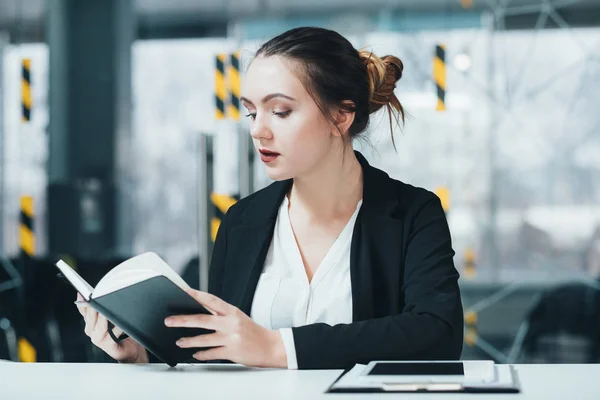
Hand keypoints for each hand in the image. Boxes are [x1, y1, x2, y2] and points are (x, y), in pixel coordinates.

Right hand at [76, 293, 148, 363]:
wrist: (128, 351)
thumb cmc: (120, 333)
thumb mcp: (108, 319)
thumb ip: (103, 309)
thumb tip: (101, 293)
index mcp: (90, 324)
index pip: (83, 310)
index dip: (82, 302)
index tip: (82, 293)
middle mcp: (91, 331)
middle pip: (91, 316)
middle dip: (94, 307)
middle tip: (96, 297)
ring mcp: (98, 339)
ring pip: (101, 325)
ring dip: (105, 316)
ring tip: (107, 309)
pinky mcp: (108, 345)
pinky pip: (114, 333)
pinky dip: (118, 327)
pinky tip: (121, 322)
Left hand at [165, 288, 286, 367]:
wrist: (271, 347)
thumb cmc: (253, 332)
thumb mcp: (239, 318)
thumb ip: (221, 315)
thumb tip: (200, 313)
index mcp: (232, 312)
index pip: (211, 300)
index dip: (196, 295)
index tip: (183, 292)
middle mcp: (231, 323)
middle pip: (202, 320)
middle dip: (183, 320)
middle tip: (169, 321)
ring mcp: (231, 338)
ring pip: (203, 339)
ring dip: (188, 340)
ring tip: (179, 341)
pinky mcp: (232, 352)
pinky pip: (211, 353)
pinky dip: (201, 354)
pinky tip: (195, 354)